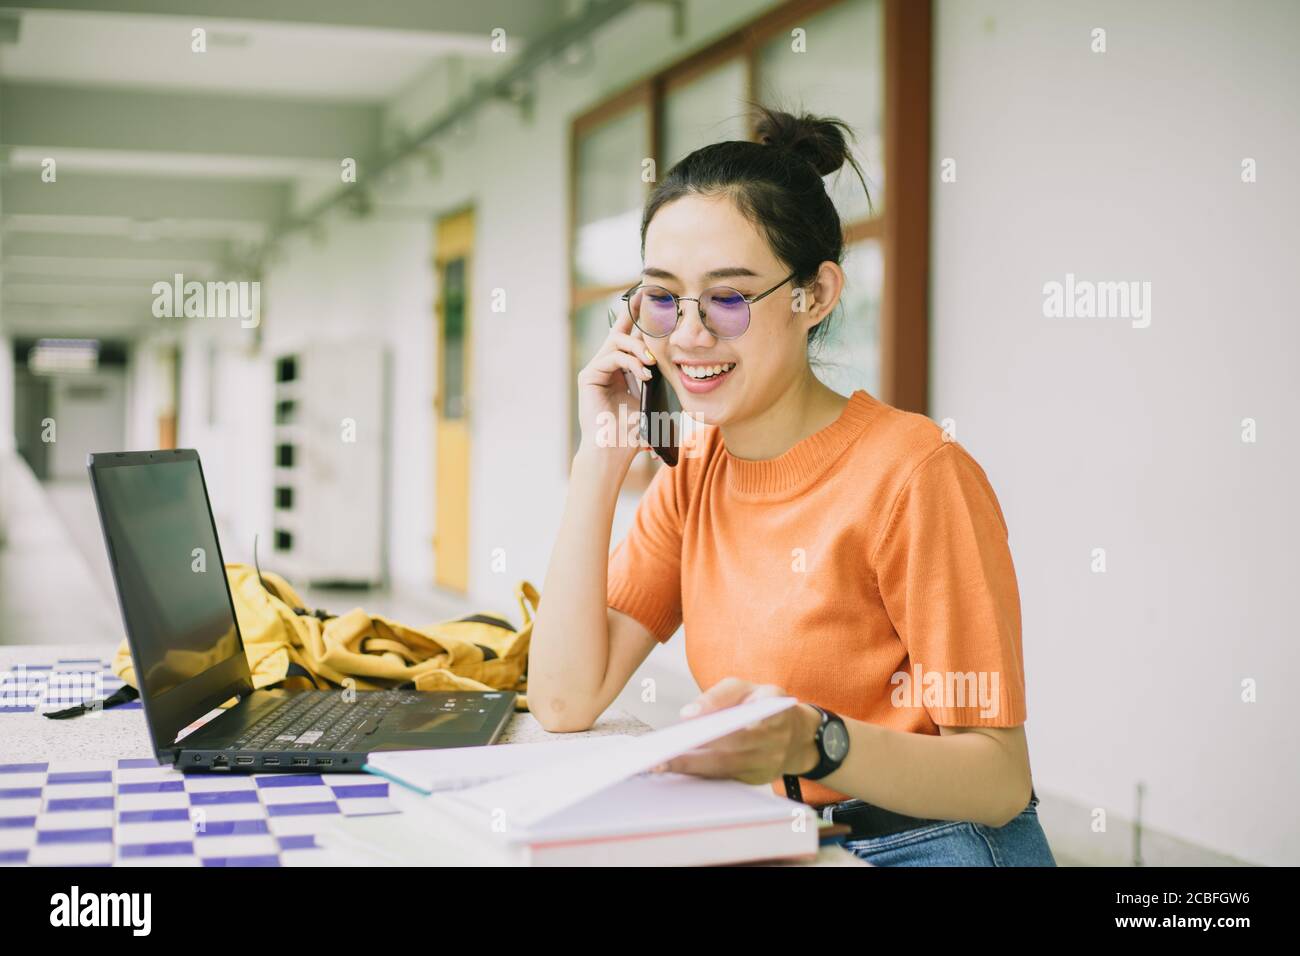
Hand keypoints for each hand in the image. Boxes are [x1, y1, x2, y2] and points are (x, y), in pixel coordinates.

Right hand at [575, 309, 657, 465]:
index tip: (654, 301)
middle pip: (620, 330)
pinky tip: (645, 374)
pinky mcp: (589, 376)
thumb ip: (659, 379)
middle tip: (647, 297)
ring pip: (617, 342)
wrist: (615, 452)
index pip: (631, 339)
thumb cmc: (635, 432)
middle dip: (634, 313)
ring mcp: (596, 370)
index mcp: (622, 370)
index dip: (640, 319)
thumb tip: (681, 363)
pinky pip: (611, 357)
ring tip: (653, 363)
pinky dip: (630, 362)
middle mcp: (607, 366)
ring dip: (639, 348)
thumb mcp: (654, 399)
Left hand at [653, 678, 820, 785]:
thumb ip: (718, 696)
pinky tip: (677, 771)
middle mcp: (774, 738)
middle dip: (695, 751)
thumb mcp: (745, 688)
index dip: (718, 713)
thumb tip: (688, 714)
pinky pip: (726, 778)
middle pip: (731, 747)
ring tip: (662, 764)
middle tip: (662, 753)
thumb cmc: (760, 704)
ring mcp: (768, 763)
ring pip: (726, 767)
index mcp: (773, 707)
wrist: (796, 735)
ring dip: (692, 767)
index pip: (748, 711)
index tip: (687, 718)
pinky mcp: (758, 779)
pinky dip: (701, 775)